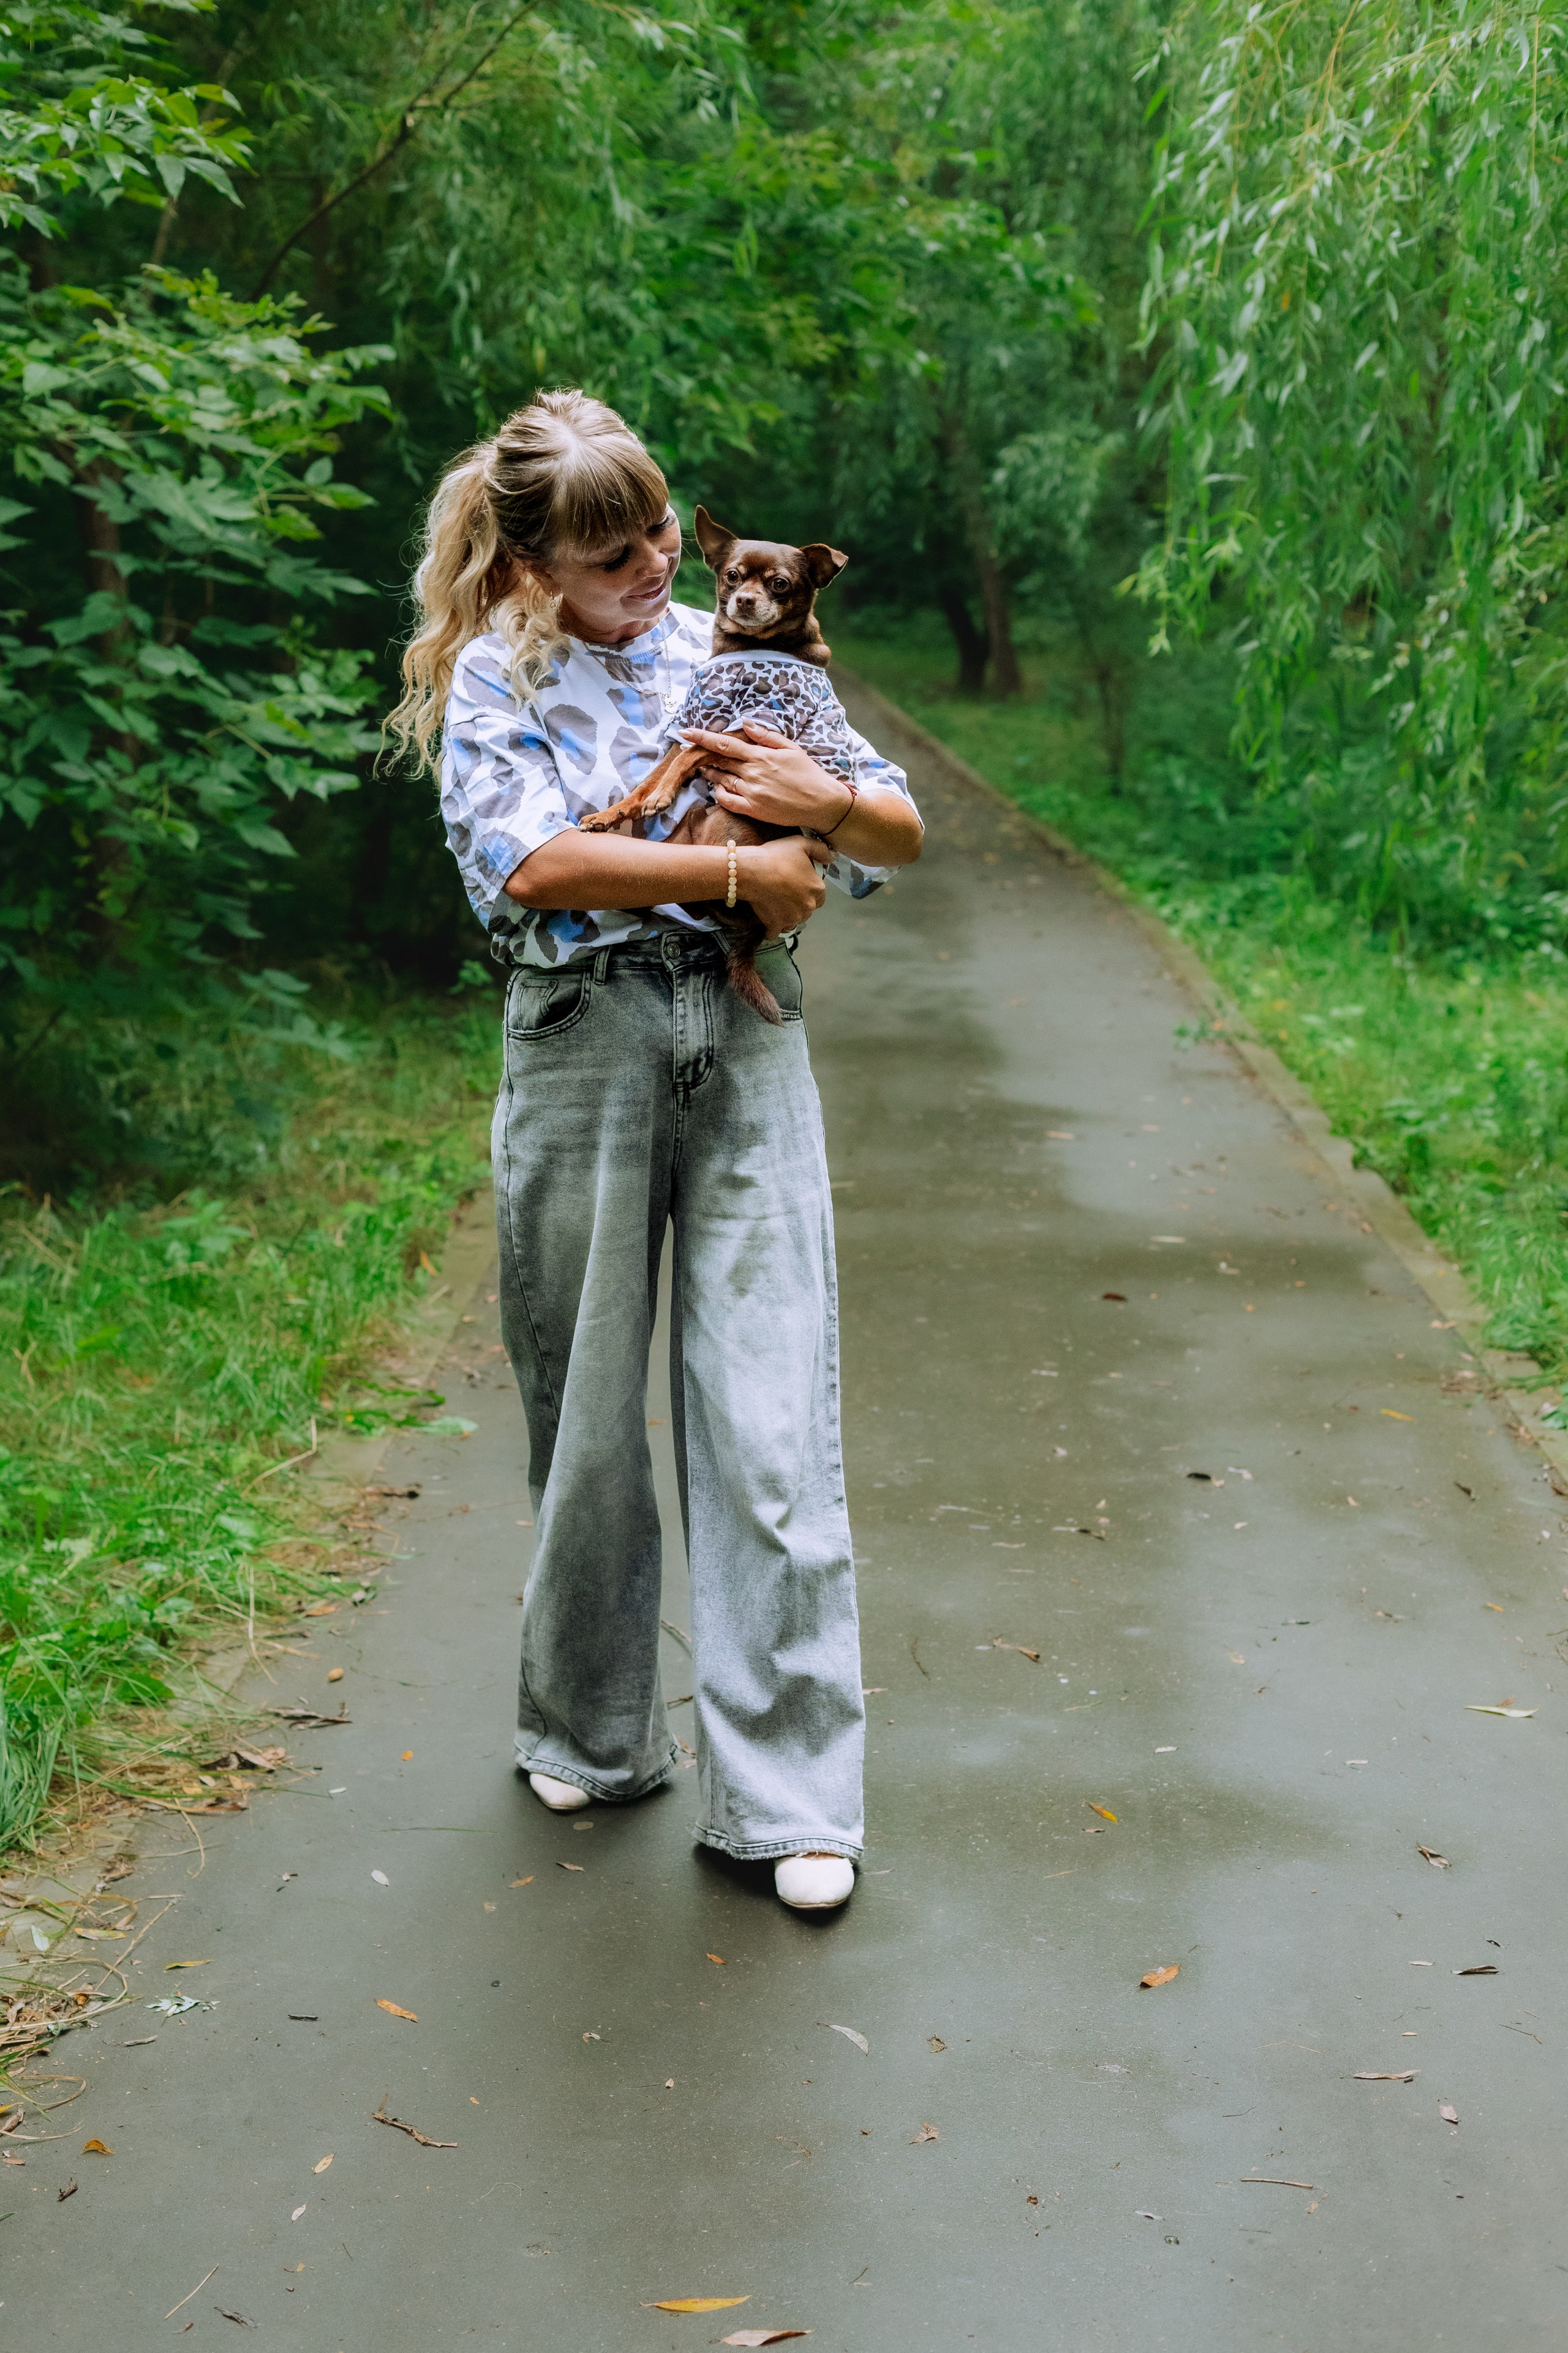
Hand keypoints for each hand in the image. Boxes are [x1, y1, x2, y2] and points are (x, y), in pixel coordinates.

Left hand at [685, 723, 854, 833]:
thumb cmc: (808, 774)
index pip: (725, 744)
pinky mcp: (753, 809)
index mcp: (761, 756)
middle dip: (701, 755)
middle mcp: (753, 773)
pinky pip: (728, 801)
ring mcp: (752, 793)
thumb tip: (745, 723)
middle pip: (719, 761)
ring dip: (709, 773)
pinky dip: (719, 793)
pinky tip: (718, 787)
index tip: (685, 732)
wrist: (821, 802)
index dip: (702, 738)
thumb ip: (765, 735)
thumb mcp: (790, 748)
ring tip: (702, 768)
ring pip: (721, 780)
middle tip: (688, 751)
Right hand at [734, 835, 831, 934]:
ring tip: (775, 903)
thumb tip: (831, 857)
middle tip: (784, 891)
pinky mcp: (776, 925)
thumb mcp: (801, 843)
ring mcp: (792, 918)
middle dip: (798, 903)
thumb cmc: (776, 856)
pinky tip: (767, 919)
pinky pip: (775, 932)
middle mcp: (809, 907)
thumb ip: (820, 849)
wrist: (752, 871)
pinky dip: (772, 927)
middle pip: (807, 909)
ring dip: (787, 916)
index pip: (820, 895)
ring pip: (793, 921)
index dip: (808, 889)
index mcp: (817, 889)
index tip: (796, 883)